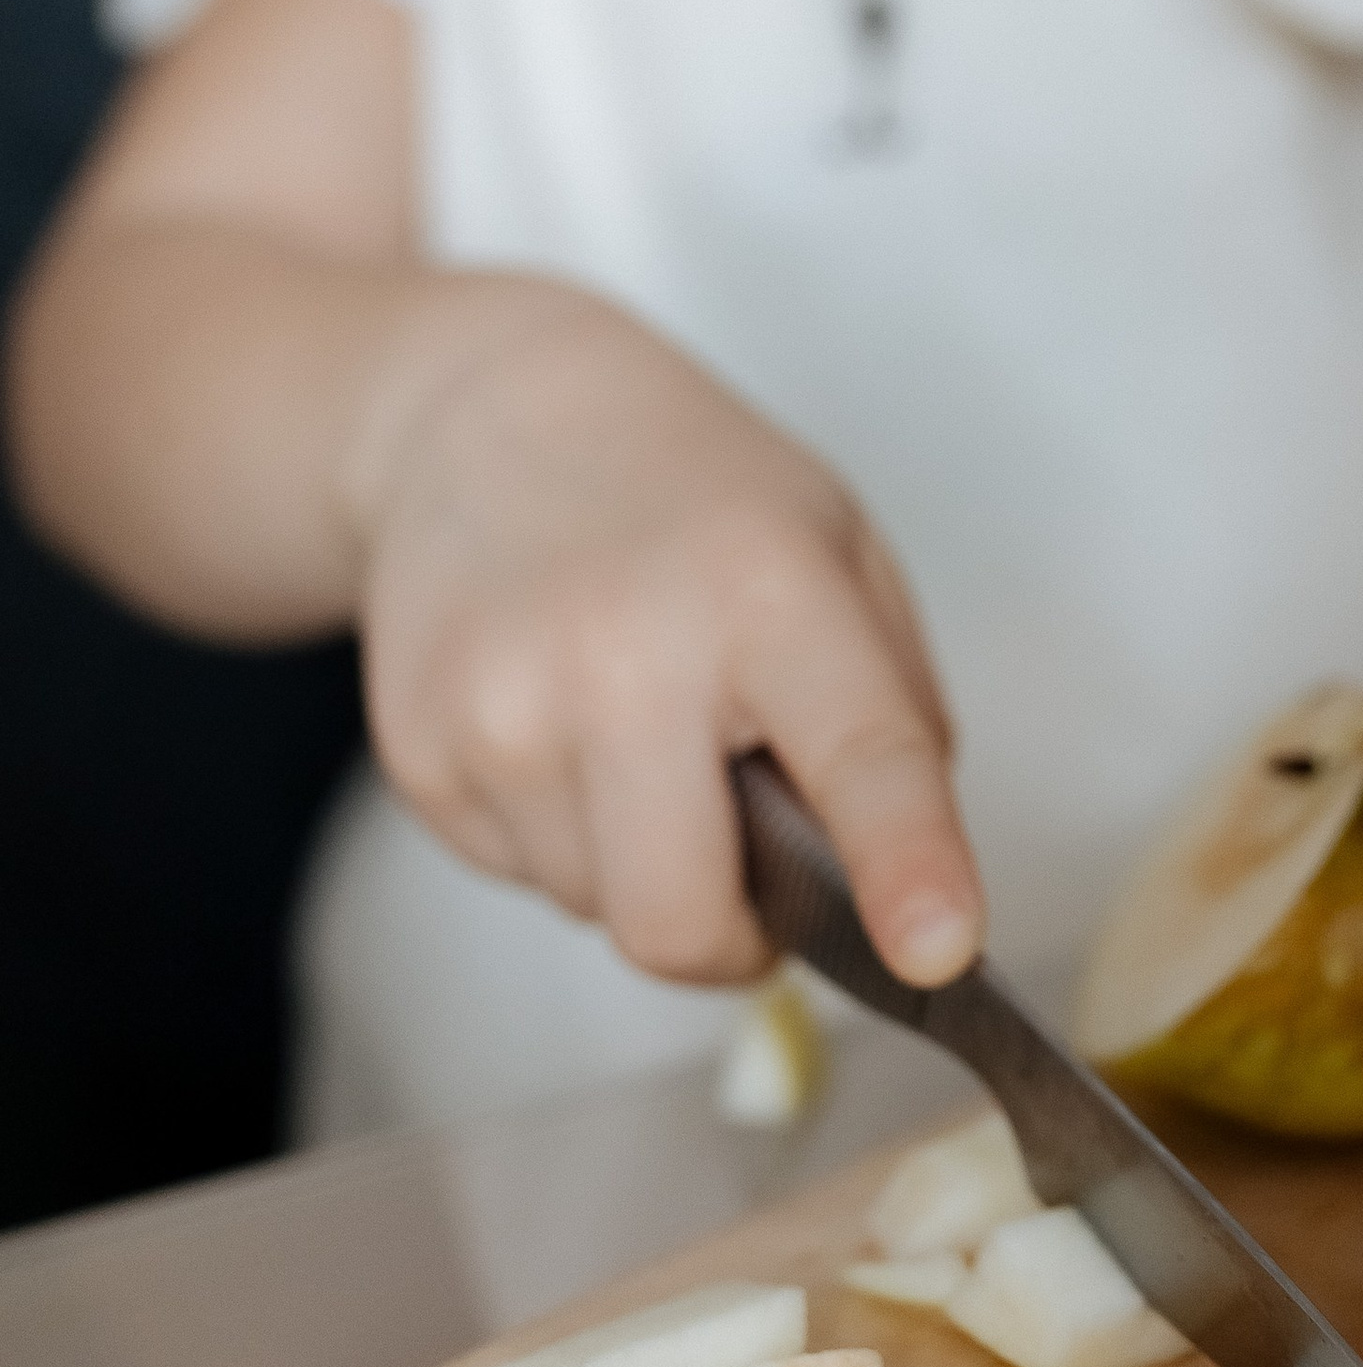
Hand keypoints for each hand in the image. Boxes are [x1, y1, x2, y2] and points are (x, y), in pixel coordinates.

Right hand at [349, 281, 979, 989]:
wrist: (484, 414)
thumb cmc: (691, 497)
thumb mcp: (841, 555)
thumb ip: (895, 722)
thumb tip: (902, 894)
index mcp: (768, 594)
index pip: (859, 758)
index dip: (906, 867)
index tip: (939, 951)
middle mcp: (624, 653)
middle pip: (679, 922)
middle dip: (731, 934)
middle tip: (755, 869)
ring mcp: (500, 707)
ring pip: (599, 912)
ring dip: (641, 865)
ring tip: (638, 736)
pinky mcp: (419, 752)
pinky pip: (523, 879)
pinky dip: (563, 836)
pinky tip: (562, 726)